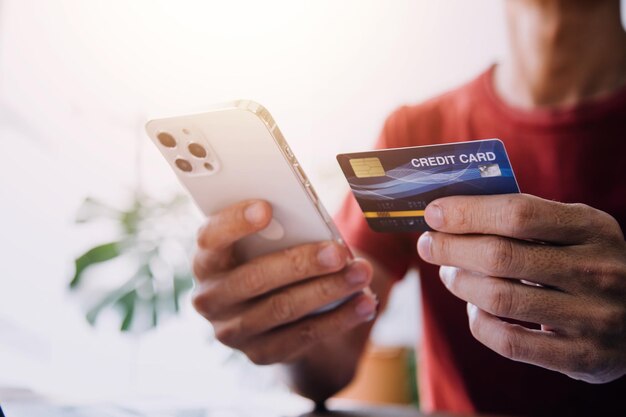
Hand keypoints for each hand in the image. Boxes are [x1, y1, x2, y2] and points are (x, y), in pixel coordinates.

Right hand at [192, 199, 377, 364]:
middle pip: (254, 278)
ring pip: (282, 309)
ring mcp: (232, 330)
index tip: (266, 208)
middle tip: (338, 252)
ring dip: (327, 290)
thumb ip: (276, 230)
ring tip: (360, 273)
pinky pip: (302, 336)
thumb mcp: (262, 241)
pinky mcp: (260, 353)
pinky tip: (364, 304)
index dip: (235, 223)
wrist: (267, 307)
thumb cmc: (267, 256)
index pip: (211, 239)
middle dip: (300, 263)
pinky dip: (338, 319)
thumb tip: (314, 224)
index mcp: (207, 260)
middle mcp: (211, 297)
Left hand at [417, 193, 625, 382]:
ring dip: (460, 283)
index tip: (434, 212)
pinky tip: (475, 308)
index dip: (467, 212)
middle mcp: (598, 271)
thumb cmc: (589, 263)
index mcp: (593, 228)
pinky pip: (509, 341)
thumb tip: (451, 212)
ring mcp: (593, 317)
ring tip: (448, 273)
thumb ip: (526, 219)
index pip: (518, 213)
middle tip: (428, 244)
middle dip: (451, 247)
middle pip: (500, 256)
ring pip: (499, 298)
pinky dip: (479, 322)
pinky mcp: (581, 357)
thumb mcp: (574, 230)